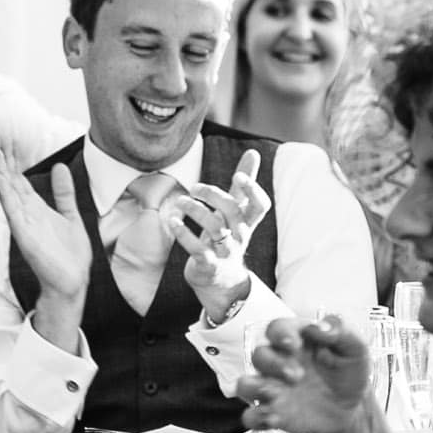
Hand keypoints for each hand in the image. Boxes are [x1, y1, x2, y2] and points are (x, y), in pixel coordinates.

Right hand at [0, 149, 92, 303]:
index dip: (15, 166)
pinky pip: (13, 212)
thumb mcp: (71, 216)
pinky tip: (1, 181)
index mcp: (38, 210)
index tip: (8, 147)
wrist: (72, 281)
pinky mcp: (25, 236)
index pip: (22, 183)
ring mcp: (25, 224)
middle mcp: (28, 215)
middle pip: (13, 185)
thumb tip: (60, 167)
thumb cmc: (70, 255)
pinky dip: (7, 196)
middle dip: (6, 165)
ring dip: (3, 175)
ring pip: (10, 195)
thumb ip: (64, 193)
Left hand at [174, 148, 270, 316]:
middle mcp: (240, 235)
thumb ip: (243, 184)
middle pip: (232, 210)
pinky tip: (172, 220)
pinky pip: (196, 248)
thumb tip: (253, 152)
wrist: (221, 281)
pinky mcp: (208, 264)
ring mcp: (225, 251)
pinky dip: (182, 233)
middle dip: (212, 194)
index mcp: (247, 221)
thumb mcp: (237, 212)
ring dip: (195, 210)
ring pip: (214, 228)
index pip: (260, 205)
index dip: (252, 190)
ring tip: (180, 201)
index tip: (238, 177)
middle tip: (194, 187)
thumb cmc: (228, 237)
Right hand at [236, 315, 371, 432]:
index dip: (279, 334)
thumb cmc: (348, 373)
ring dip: (255, 388)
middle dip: (274, 364)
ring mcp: (274, 388)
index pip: (277, 328)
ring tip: (276, 396)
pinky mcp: (272, 413)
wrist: (352, 409)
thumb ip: (341, 331)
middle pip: (259, 355)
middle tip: (298, 375)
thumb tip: (321, 326)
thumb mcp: (355, 348)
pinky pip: (251, 416)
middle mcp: (280, 362)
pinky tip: (275, 418)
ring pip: (244, 384)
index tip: (292, 344)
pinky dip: (256, 417)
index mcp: (297, 341)